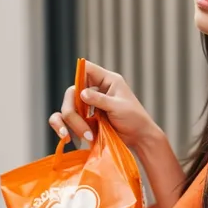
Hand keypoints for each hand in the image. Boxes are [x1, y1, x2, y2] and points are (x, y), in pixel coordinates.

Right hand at [48, 60, 164, 150]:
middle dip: (73, 112)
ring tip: (87, 138)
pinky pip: (70, 121)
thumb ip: (100, 100)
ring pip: (69, 108)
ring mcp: (90, 105)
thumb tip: (82, 93)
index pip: (86, 69)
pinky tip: (72, 138)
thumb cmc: (135, 119)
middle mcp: (96, 90)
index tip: (79, 93)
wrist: (139, 138)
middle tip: (84, 130)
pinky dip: (68, 128)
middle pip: (72, 93)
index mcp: (107, 81)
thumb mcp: (119, 107)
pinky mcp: (86, 119)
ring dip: (73, 123)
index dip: (78, 76)